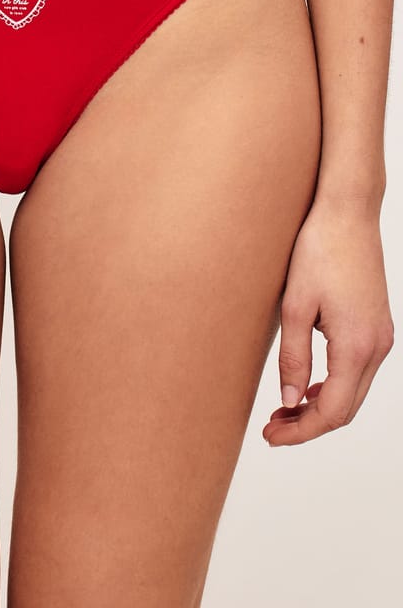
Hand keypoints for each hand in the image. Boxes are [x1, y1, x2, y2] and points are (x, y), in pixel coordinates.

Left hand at [263, 196, 393, 446]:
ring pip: (353, 391)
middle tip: (271, 430)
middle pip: (346, 408)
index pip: (332, 411)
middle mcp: (377, 346)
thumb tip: (290, 402)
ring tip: (282, 412)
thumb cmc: (317, 251)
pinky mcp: (376, 325)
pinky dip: (332, 386)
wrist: (347, 214)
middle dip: (309, 425)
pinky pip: (357, 371)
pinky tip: (306, 386)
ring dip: (320, 407)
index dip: (301, 431)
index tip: (271, 437)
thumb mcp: (294, 306)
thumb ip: (293, 358)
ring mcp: (381, 336)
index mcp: (357, 346)